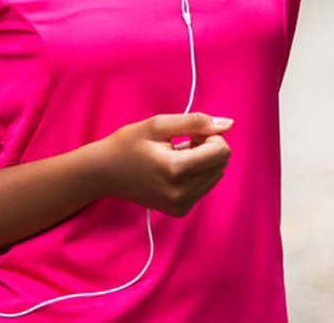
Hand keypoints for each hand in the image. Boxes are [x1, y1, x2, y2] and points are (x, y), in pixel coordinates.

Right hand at [96, 112, 232, 216]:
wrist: (105, 173)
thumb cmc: (129, 143)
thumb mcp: (159, 124)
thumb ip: (196, 122)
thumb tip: (229, 124)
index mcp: (176, 170)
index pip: (221, 152)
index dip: (211, 135)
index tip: (191, 131)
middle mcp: (182, 193)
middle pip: (221, 164)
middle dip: (208, 147)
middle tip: (183, 140)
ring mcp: (181, 205)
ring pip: (216, 175)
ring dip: (203, 160)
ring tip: (177, 153)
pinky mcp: (180, 211)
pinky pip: (204, 186)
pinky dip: (197, 173)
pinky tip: (175, 167)